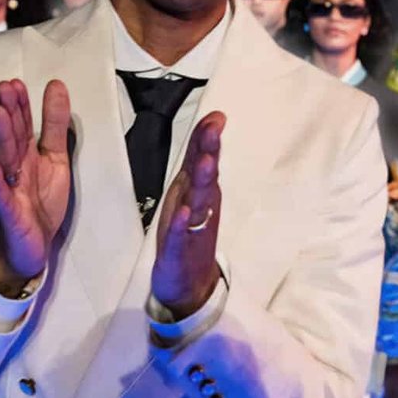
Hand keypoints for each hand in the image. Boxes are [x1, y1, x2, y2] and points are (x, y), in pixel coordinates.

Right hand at [0, 79, 71, 294]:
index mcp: (26, 154)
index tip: (16, 82)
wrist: (34, 246)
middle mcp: (14, 167)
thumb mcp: (56, 158)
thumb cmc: (40, 200)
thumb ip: (55, 125)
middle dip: (8, 112)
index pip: (22, 124)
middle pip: (11, 136)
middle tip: (4, 87)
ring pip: (4, 158)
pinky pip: (1, 195)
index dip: (21, 104)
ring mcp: (10, 189)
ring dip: (1, 135)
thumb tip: (56, 86)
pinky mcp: (10, 212)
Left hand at [151, 112, 225, 319]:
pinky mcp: (181, 249)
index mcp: (200, 190)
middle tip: (215, 130)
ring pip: (199, 201)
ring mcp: (192, 227)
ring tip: (206, 163)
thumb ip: (198, 158)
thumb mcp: (190, 190)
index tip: (217, 116)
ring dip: (203, 182)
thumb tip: (211, 126)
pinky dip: (182, 223)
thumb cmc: (187, 230)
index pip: (203, 158)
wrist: (188, 282)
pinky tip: (184, 212)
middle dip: (209, 152)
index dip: (207, 137)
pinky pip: (181, 234)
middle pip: (206, 175)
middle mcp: (200, 205)